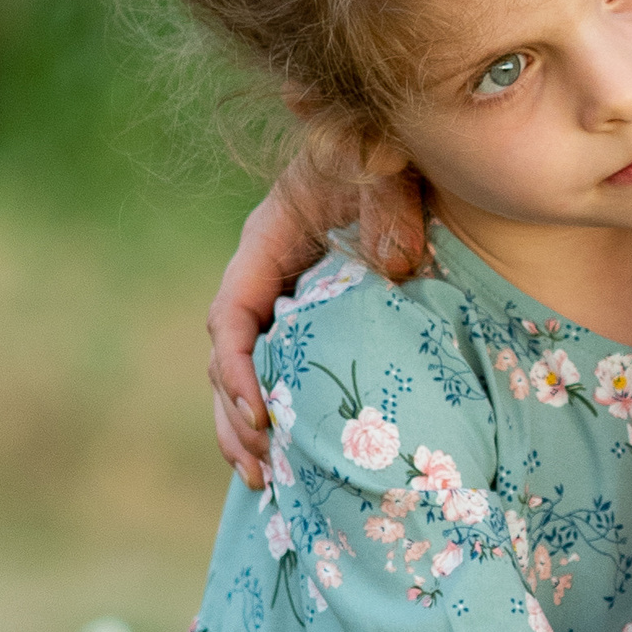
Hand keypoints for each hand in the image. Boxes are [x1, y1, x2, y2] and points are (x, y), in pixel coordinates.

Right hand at [207, 163, 426, 487]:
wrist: (404, 149)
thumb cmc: (387, 151)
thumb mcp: (386, 168)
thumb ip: (390, 208)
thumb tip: (396, 267)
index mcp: (266, 240)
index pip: (230, 313)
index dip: (236, 367)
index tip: (259, 412)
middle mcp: (266, 275)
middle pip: (227, 357)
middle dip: (235, 416)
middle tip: (261, 468)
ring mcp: (286, 299)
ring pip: (246, 373)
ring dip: (247, 429)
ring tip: (264, 483)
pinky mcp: (313, 319)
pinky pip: (283, 371)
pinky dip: (283, 414)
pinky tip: (293, 460)